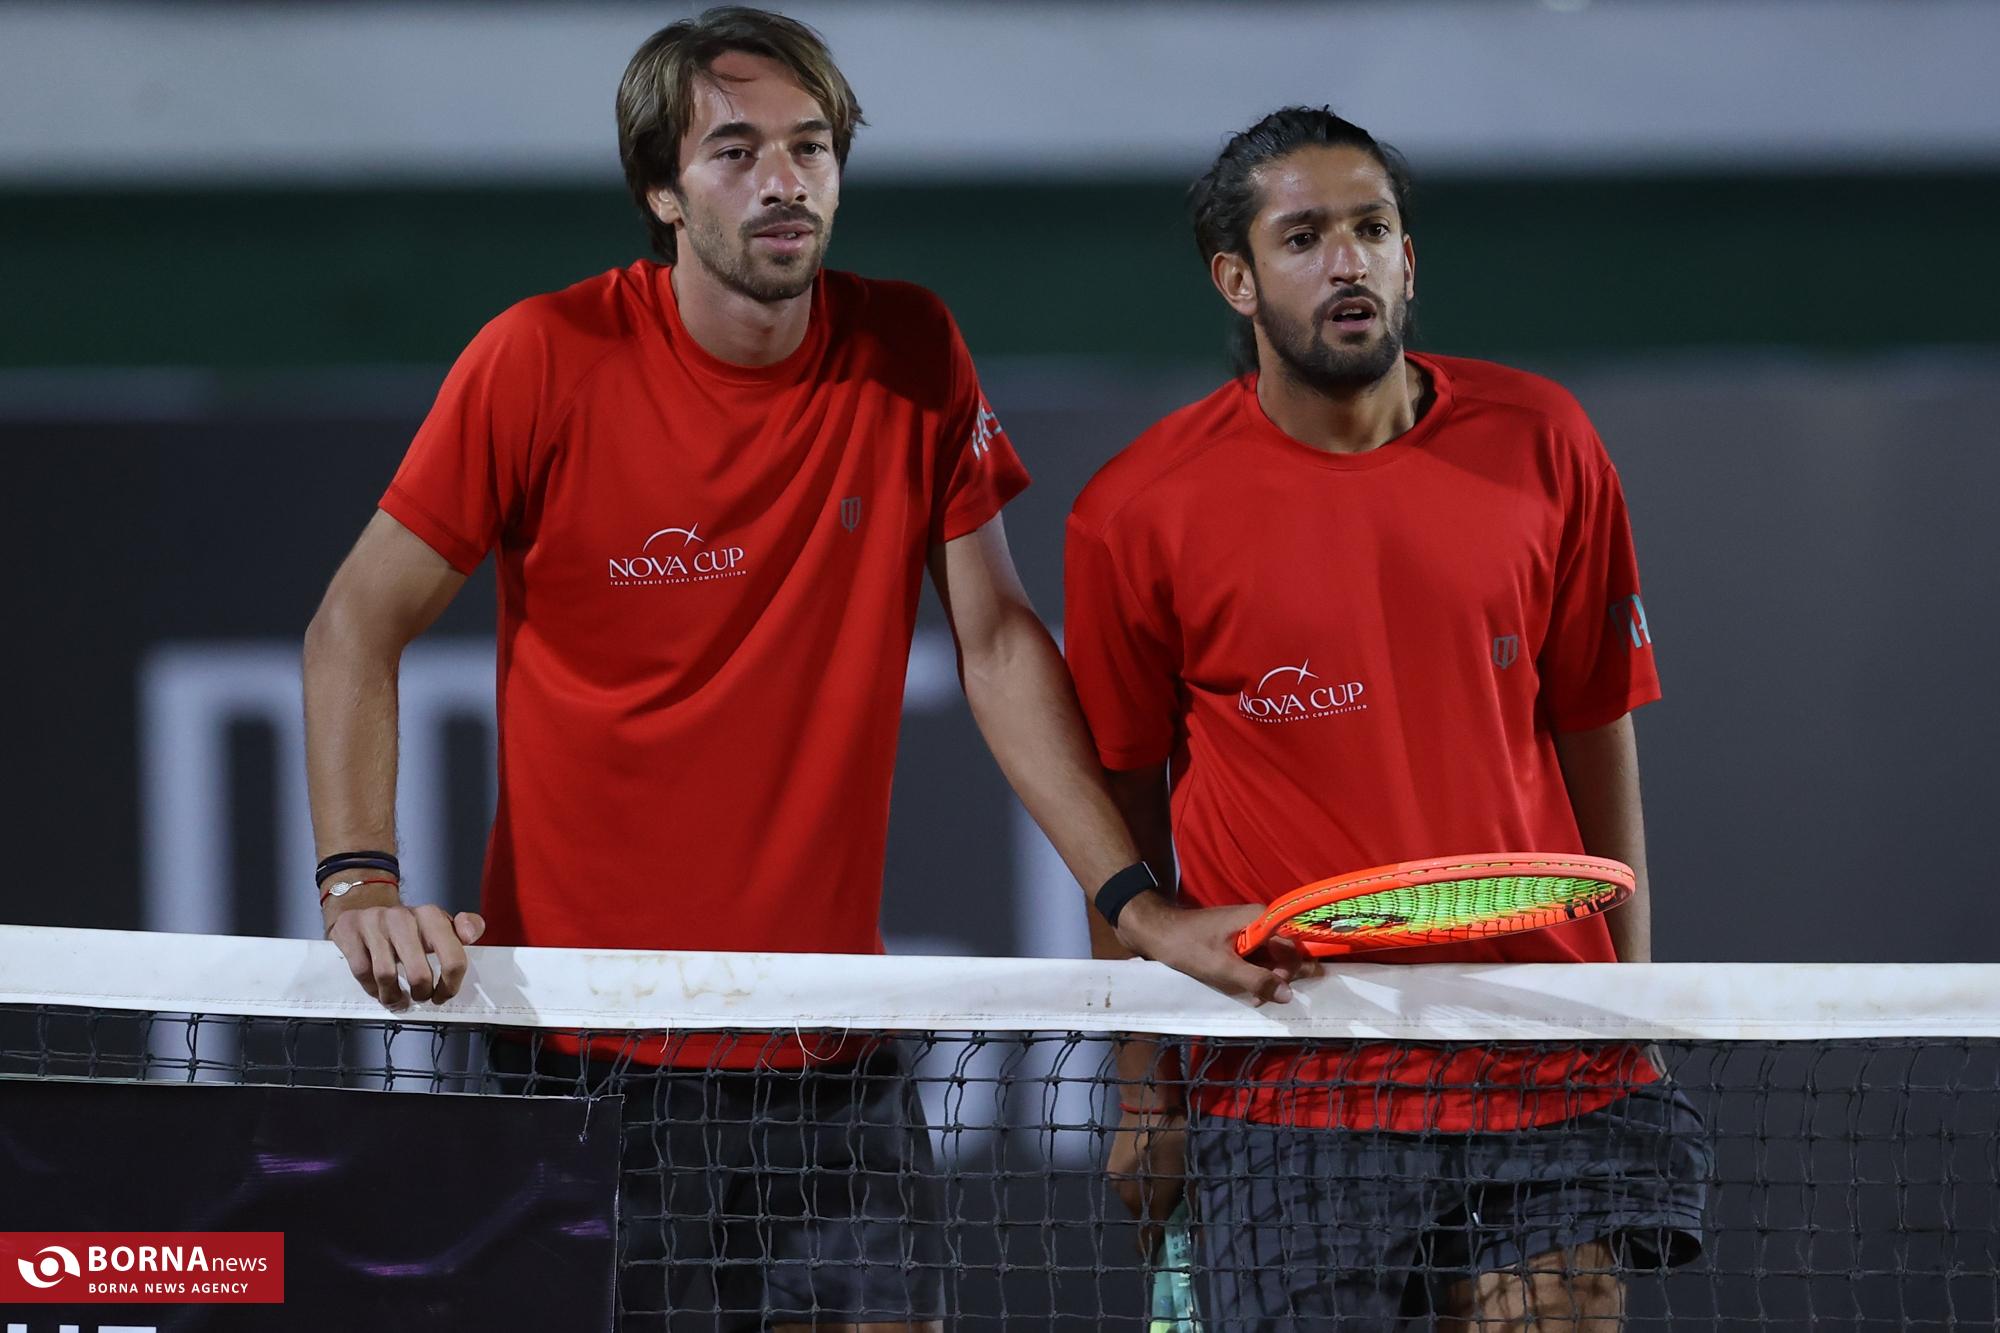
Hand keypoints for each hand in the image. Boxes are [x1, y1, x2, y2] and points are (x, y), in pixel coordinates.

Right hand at [326, 896, 484, 1008]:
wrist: (362, 910)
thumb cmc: (408, 927)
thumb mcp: (440, 925)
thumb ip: (466, 928)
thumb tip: (471, 934)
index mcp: (431, 915)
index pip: (453, 958)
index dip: (450, 985)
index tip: (443, 995)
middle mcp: (403, 916)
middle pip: (418, 974)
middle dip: (421, 993)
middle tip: (421, 997)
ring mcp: (374, 923)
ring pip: (386, 975)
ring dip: (393, 996)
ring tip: (397, 998)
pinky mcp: (350, 932)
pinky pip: (362, 972)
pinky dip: (372, 988)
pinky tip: (378, 989)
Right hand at [1108, 1106, 1186, 1257]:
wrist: (1150, 1103)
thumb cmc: (1177, 1138)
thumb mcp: (1188, 1174)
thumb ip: (1187, 1206)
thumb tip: (1194, 1235)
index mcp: (1146, 1200)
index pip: (1148, 1238)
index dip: (1157, 1247)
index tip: (1165, 1251)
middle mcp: (1125, 1196)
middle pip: (1141, 1218)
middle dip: (1155, 1216)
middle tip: (1171, 1203)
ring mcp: (1115, 1181)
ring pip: (1132, 1201)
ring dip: (1145, 1198)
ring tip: (1159, 1179)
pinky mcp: (1109, 1168)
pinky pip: (1126, 1186)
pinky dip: (1136, 1183)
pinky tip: (1147, 1167)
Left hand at [1115, 895, 1319, 1003]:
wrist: (1155, 933)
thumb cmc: (1188, 946)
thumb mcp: (1222, 968)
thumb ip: (1257, 981)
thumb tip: (1289, 995)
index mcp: (1260, 919)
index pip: (1294, 944)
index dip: (1292, 969)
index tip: (1281, 990)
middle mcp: (1260, 921)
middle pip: (1286, 952)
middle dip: (1279, 978)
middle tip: (1261, 998)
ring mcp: (1249, 931)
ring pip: (1271, 959)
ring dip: (1266, 980)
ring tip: (1252, 998)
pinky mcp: (1239, 941)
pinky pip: (1257, 960)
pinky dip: (1254, 976)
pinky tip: (1246, 991)